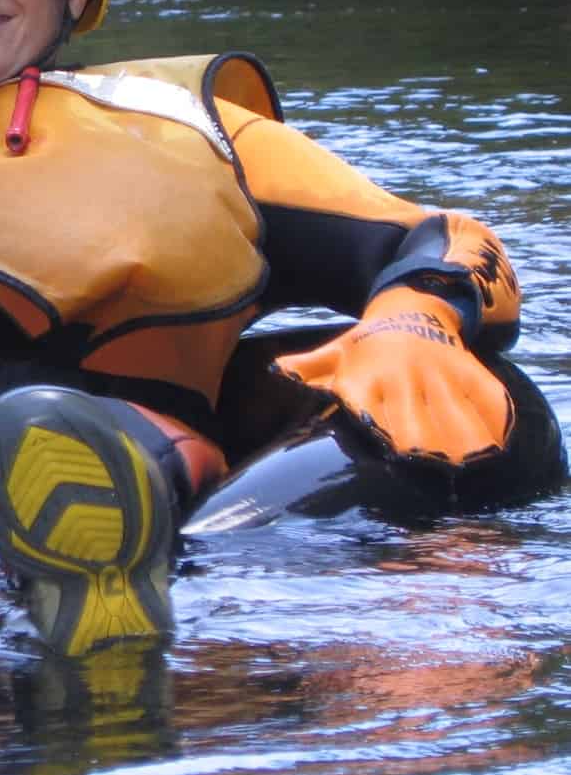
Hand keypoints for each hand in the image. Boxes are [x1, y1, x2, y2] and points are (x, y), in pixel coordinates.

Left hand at [272, 286, 513, 466]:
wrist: (411, 310)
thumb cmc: (366, 345)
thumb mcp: (335, 353)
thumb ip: (310, 368)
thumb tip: (276, 369)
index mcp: (366, 375)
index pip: (368, 404)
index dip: (376, 425)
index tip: (385, 448)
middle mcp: (401, 373)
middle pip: (412, 415)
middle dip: (419, 441)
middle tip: (425, 464)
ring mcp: (435, 370)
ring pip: (450, 408)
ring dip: (458, 437)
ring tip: (462, 463)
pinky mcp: (465, 366)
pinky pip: (482, 391)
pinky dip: (492, 414)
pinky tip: (498, 441)